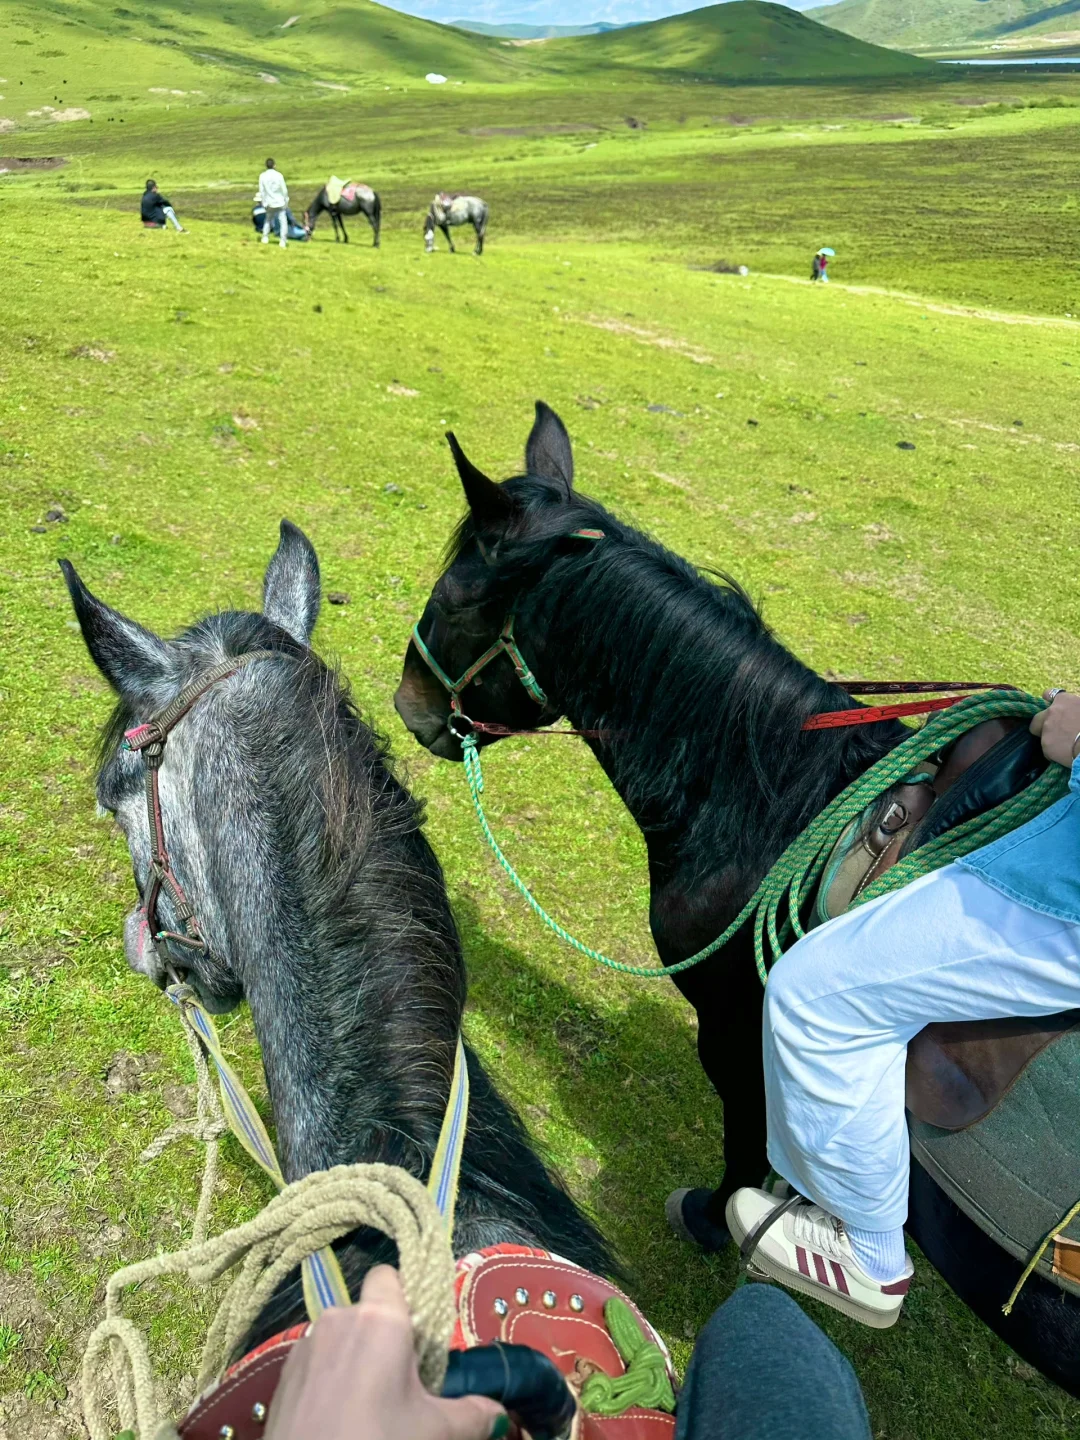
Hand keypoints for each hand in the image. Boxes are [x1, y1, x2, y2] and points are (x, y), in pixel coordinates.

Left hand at [265, 1266, 506, 1439]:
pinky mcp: (282, 1375)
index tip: (419, 1338)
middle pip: (367, 1312)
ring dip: (355, 1360)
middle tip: (401, 1384)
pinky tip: (337, 1417)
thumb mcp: (433, 1432)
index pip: (390, 1276)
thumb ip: (472, 1415)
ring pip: (340, 1338)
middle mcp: (338, 1318)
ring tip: (367, 1407)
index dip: (406, 1299)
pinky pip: (316, 1362)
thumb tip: (498, 1414)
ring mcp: (305, 1345)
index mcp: (379, 1319)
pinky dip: (329, 1379)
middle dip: (383, 1340)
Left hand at [1029, 690, 1079, 767]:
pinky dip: (1055, 754)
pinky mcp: (1046, 746)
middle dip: (1042, 725)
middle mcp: (1051, 712)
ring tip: (1066, 747)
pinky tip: (1067, 755)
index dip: (1050, 703)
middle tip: (1056, 733)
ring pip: (1043, 736)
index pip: (1048, 694)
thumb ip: (1076, 708)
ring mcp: (1046, 729)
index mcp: (1064, 700)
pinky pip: (1048, 751)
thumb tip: (1074, 713)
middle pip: (1037, 718)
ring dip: (1051, 740)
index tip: (1053, 709)